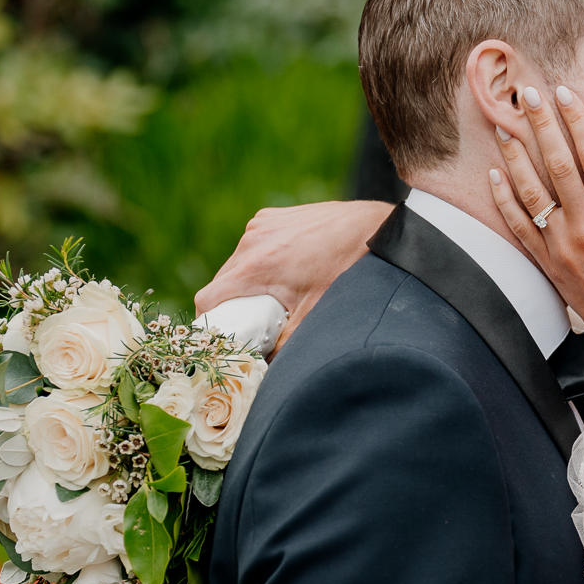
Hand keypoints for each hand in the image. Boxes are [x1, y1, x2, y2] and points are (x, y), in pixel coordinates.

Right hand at [197, 200, 392, 351]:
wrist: (375, 230)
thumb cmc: (347, 270)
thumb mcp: (315, 314)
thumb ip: (286, 344)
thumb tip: (266, 367)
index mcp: (255, 266)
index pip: (208, 299)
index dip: (211, 322)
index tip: (224, 335)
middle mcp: (251, 241)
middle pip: (222, 281)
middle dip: (234, 304)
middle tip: (258, 321)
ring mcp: (260, 225)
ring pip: (237, 263)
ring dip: (249, 281)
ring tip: (277, 294)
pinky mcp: (271, 217)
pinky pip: (253, 244)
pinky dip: (262, 260)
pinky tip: (287, 269)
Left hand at [487, 85, 583, 397]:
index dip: (577, 120)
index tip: (565, 93)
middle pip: (558, 164)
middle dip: (542, 125)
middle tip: (527, 94)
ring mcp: (562, 245)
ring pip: (532, 191)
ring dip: (516, 155)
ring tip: (504, 125)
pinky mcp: (546, 262)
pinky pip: (519, 225)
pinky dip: (504, 198)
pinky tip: (495, 173)